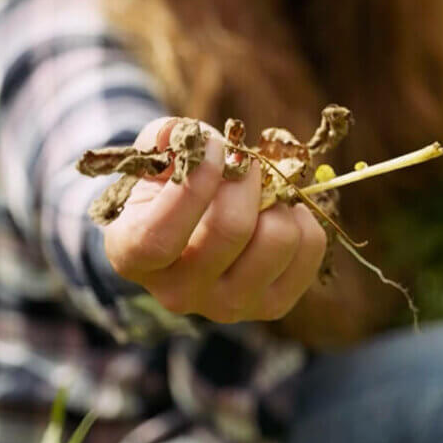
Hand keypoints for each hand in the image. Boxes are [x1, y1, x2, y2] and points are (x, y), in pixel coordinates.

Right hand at [103, 117, 326, 322]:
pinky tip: (279, 211)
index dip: (193, 185)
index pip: (161, 236)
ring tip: (262, 190)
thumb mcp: (154, 158)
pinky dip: (303, 217)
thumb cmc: (167, 187)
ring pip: (278, 240)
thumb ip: (167, 138)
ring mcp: (228, 306)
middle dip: (246, 179)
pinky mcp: (272, 304)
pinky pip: (310, 249)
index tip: (214, 147)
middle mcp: (178, 293)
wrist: (191, 230)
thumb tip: (196, 136)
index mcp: (133, 257)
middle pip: (231, 230)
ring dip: (277, 199)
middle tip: (246, 161)